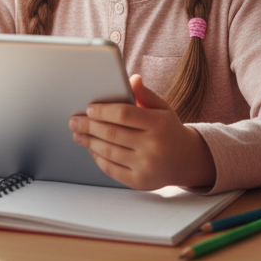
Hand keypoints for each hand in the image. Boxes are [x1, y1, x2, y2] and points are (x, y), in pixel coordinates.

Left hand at [68, 74, 215, 189]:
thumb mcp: (162, 108)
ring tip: (78, 134)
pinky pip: (112, 169)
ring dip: (89, 142)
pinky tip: (91, 148)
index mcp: (160, 124)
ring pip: (109, 152)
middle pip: (112, 134)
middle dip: (89, 126)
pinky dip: (98, 158)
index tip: (89, 108)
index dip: (103, 111)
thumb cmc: (168, 130)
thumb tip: (132, 79)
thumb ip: (145, 94)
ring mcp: (146, 166)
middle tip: (74, 120)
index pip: (124, 114)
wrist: (186, 160)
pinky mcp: (139, 182)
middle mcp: (154, 146)